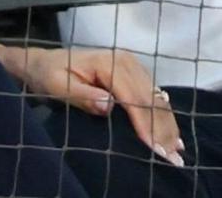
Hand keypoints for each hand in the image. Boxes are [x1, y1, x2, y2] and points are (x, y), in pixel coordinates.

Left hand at [0, 44, 184, 166]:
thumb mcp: (58, 86)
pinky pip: (155, 98)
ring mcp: (134, 67)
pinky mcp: (136, 75)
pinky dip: (165, 119)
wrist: (45, 62)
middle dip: (162, 131)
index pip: (134, 99)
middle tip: (172, 159)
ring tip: (177, 153)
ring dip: (168, 127)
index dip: (146, 126)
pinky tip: (172, 138)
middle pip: (151, 101)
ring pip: (158, 100)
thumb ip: (83, 95)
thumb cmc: (50, 75)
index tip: (154, 150)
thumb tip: (108, 105)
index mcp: (110, 64)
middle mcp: (127, 62)